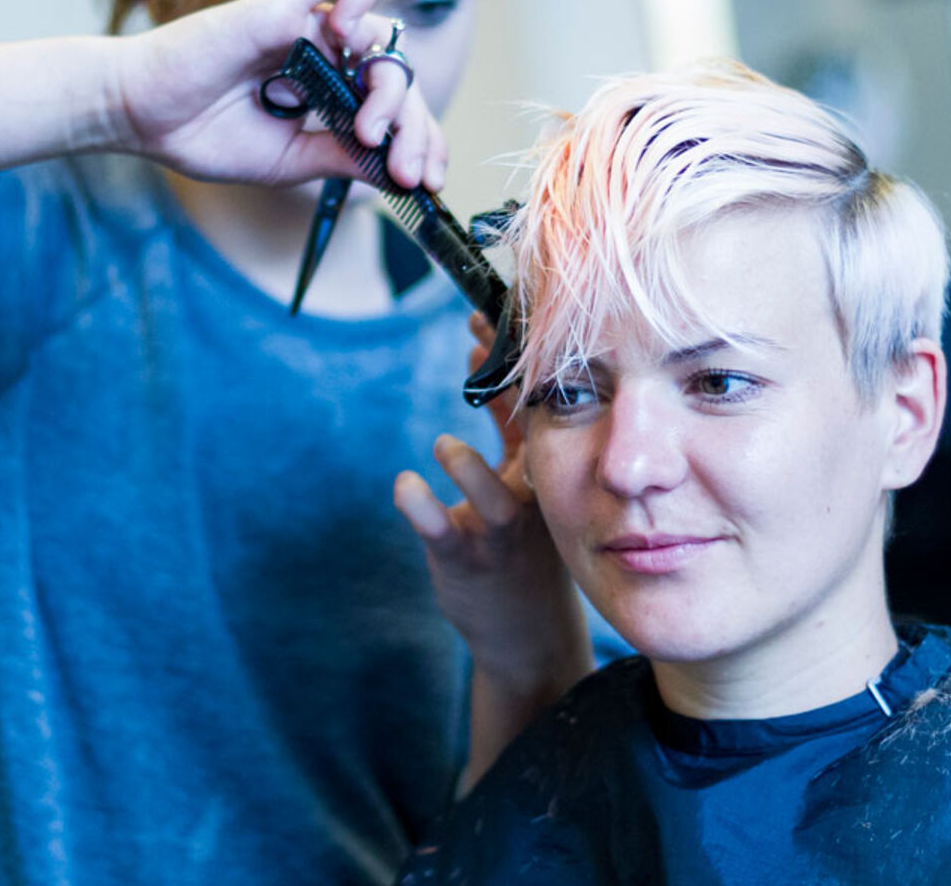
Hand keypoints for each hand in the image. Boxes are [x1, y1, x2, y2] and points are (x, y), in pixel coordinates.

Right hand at [113, 0, 448, 188]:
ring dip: (389, 87)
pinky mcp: (279, 3)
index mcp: (325, 90)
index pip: (394, 103)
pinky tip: (348, 44)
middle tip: (403, 168)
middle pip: (396, 72)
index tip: (426, 182)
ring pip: (380, 33)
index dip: (420, 137)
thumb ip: (343, 157)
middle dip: (414, 125)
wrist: (141, 118)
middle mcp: (322, 53)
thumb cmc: (201, 135)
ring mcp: (303, 26)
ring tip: (366, 129)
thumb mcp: (289, 161)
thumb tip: (398, 168)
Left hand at [395, 315, 591, 697]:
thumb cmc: (522, 544)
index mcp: (545, 469)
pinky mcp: (466, 562)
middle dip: (505, 389)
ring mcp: (499, 534)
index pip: (537, 404)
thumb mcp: (525, 475)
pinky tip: (405, 488)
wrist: (529, 635)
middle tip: (476, 344)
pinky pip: (445, 534)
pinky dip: (424, 509)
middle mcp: (529, 498)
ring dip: (470, 471)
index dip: (514, 357)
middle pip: (526, 437)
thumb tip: (479, 352)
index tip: (483, 315)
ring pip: (494, 501)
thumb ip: (504, 418)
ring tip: (445, 446)